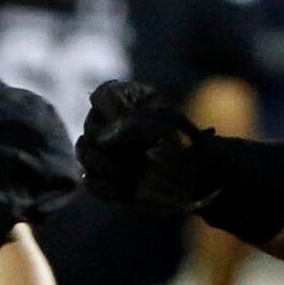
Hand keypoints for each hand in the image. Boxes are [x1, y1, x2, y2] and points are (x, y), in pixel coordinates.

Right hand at [78, 81, 216, 212]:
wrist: (198, 184)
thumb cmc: (186, 150)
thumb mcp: (165, 130)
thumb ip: (130, 126)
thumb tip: (99, 142)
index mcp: (131, 101)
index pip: (103, 96)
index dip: (113, 113)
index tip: (134, 125)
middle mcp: (114, 123)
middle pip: (90, 127)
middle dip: (110, 145)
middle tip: (139, 153)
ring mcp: (106, 151)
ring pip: (85, 155)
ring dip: (110, 168)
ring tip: (134, 171)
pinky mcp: (104, 177)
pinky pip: (91, 182)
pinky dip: (112, 188)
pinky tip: (131, 186)